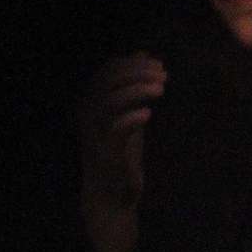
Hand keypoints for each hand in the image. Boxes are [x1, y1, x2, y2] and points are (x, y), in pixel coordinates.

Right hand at [77, 52, 166, 251]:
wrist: (112, 197)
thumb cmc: (120, 155)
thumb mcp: (128, 115)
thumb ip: (134, 88)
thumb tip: (143, 54)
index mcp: (91, 102)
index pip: (108, 71)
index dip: (132, 64)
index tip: (158, 64)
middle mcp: (87, 114)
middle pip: (109, 81)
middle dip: (138, 73)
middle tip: (163, 75)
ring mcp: (95, 133)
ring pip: (111, 101)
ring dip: (137, 90)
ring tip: (161, 89)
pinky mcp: (106, 152)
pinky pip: (116, 129)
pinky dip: (132, 119)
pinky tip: (148, 114)